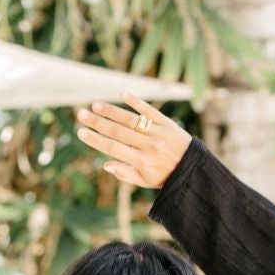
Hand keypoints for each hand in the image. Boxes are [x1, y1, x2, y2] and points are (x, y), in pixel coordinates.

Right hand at [74, 90, 191, 189]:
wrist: (193, 168)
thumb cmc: (165, 176)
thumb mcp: (146, 181)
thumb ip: (126, 174)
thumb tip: (106, 164)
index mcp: (142, 162)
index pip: (114, 148)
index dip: (96, 141)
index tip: (81, 133)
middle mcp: (149, 146)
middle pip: (119, 132)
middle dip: (98, 123)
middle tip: (81, 114)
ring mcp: (158, 133)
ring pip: (131, 119)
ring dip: (112, 111)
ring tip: (95, 105)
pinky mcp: (167, 122)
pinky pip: (150, 110)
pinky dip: (136, 101)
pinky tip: (122, 94)